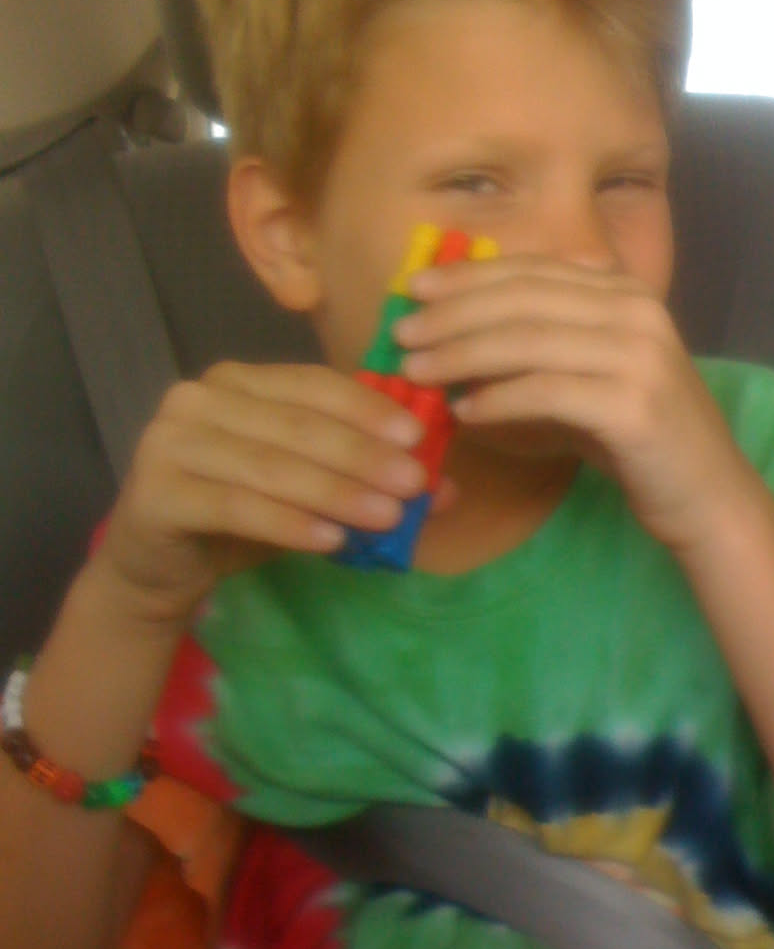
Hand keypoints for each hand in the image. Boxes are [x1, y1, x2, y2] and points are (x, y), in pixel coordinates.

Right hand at [95, 361, 431, 624]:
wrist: (156, 567)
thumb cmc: (238, 519)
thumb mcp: (307, 494)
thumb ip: (363, 482)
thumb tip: (442, 488)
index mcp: (238, 382)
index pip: (313, 385)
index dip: (366, 408)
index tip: (417, 437)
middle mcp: (198, 397)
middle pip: (298, 425)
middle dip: (363, 455)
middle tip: (414, 484)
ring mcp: (169, 441)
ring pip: (271, 465)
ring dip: (336, 491)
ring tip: (387, 516)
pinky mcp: (156, 491)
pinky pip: (236, 506)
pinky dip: (288, 523)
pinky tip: (331, 541)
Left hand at [399, 257, 754, 549]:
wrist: (707, 496)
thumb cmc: (638, 441)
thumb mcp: (588, 377)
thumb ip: (540, 348)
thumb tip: (454, 334)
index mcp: (626, 292)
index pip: (533, 271)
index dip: (469, 277)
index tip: (415, 289)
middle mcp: (637, 311)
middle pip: (524, 299)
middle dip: (454, 314)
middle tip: (402, 333)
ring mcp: (640, 355)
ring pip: (529, 340)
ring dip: (463, 354)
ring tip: (417, 371)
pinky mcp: (635, 404)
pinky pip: (547, 392)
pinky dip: (499, 398)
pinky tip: (464, 411)